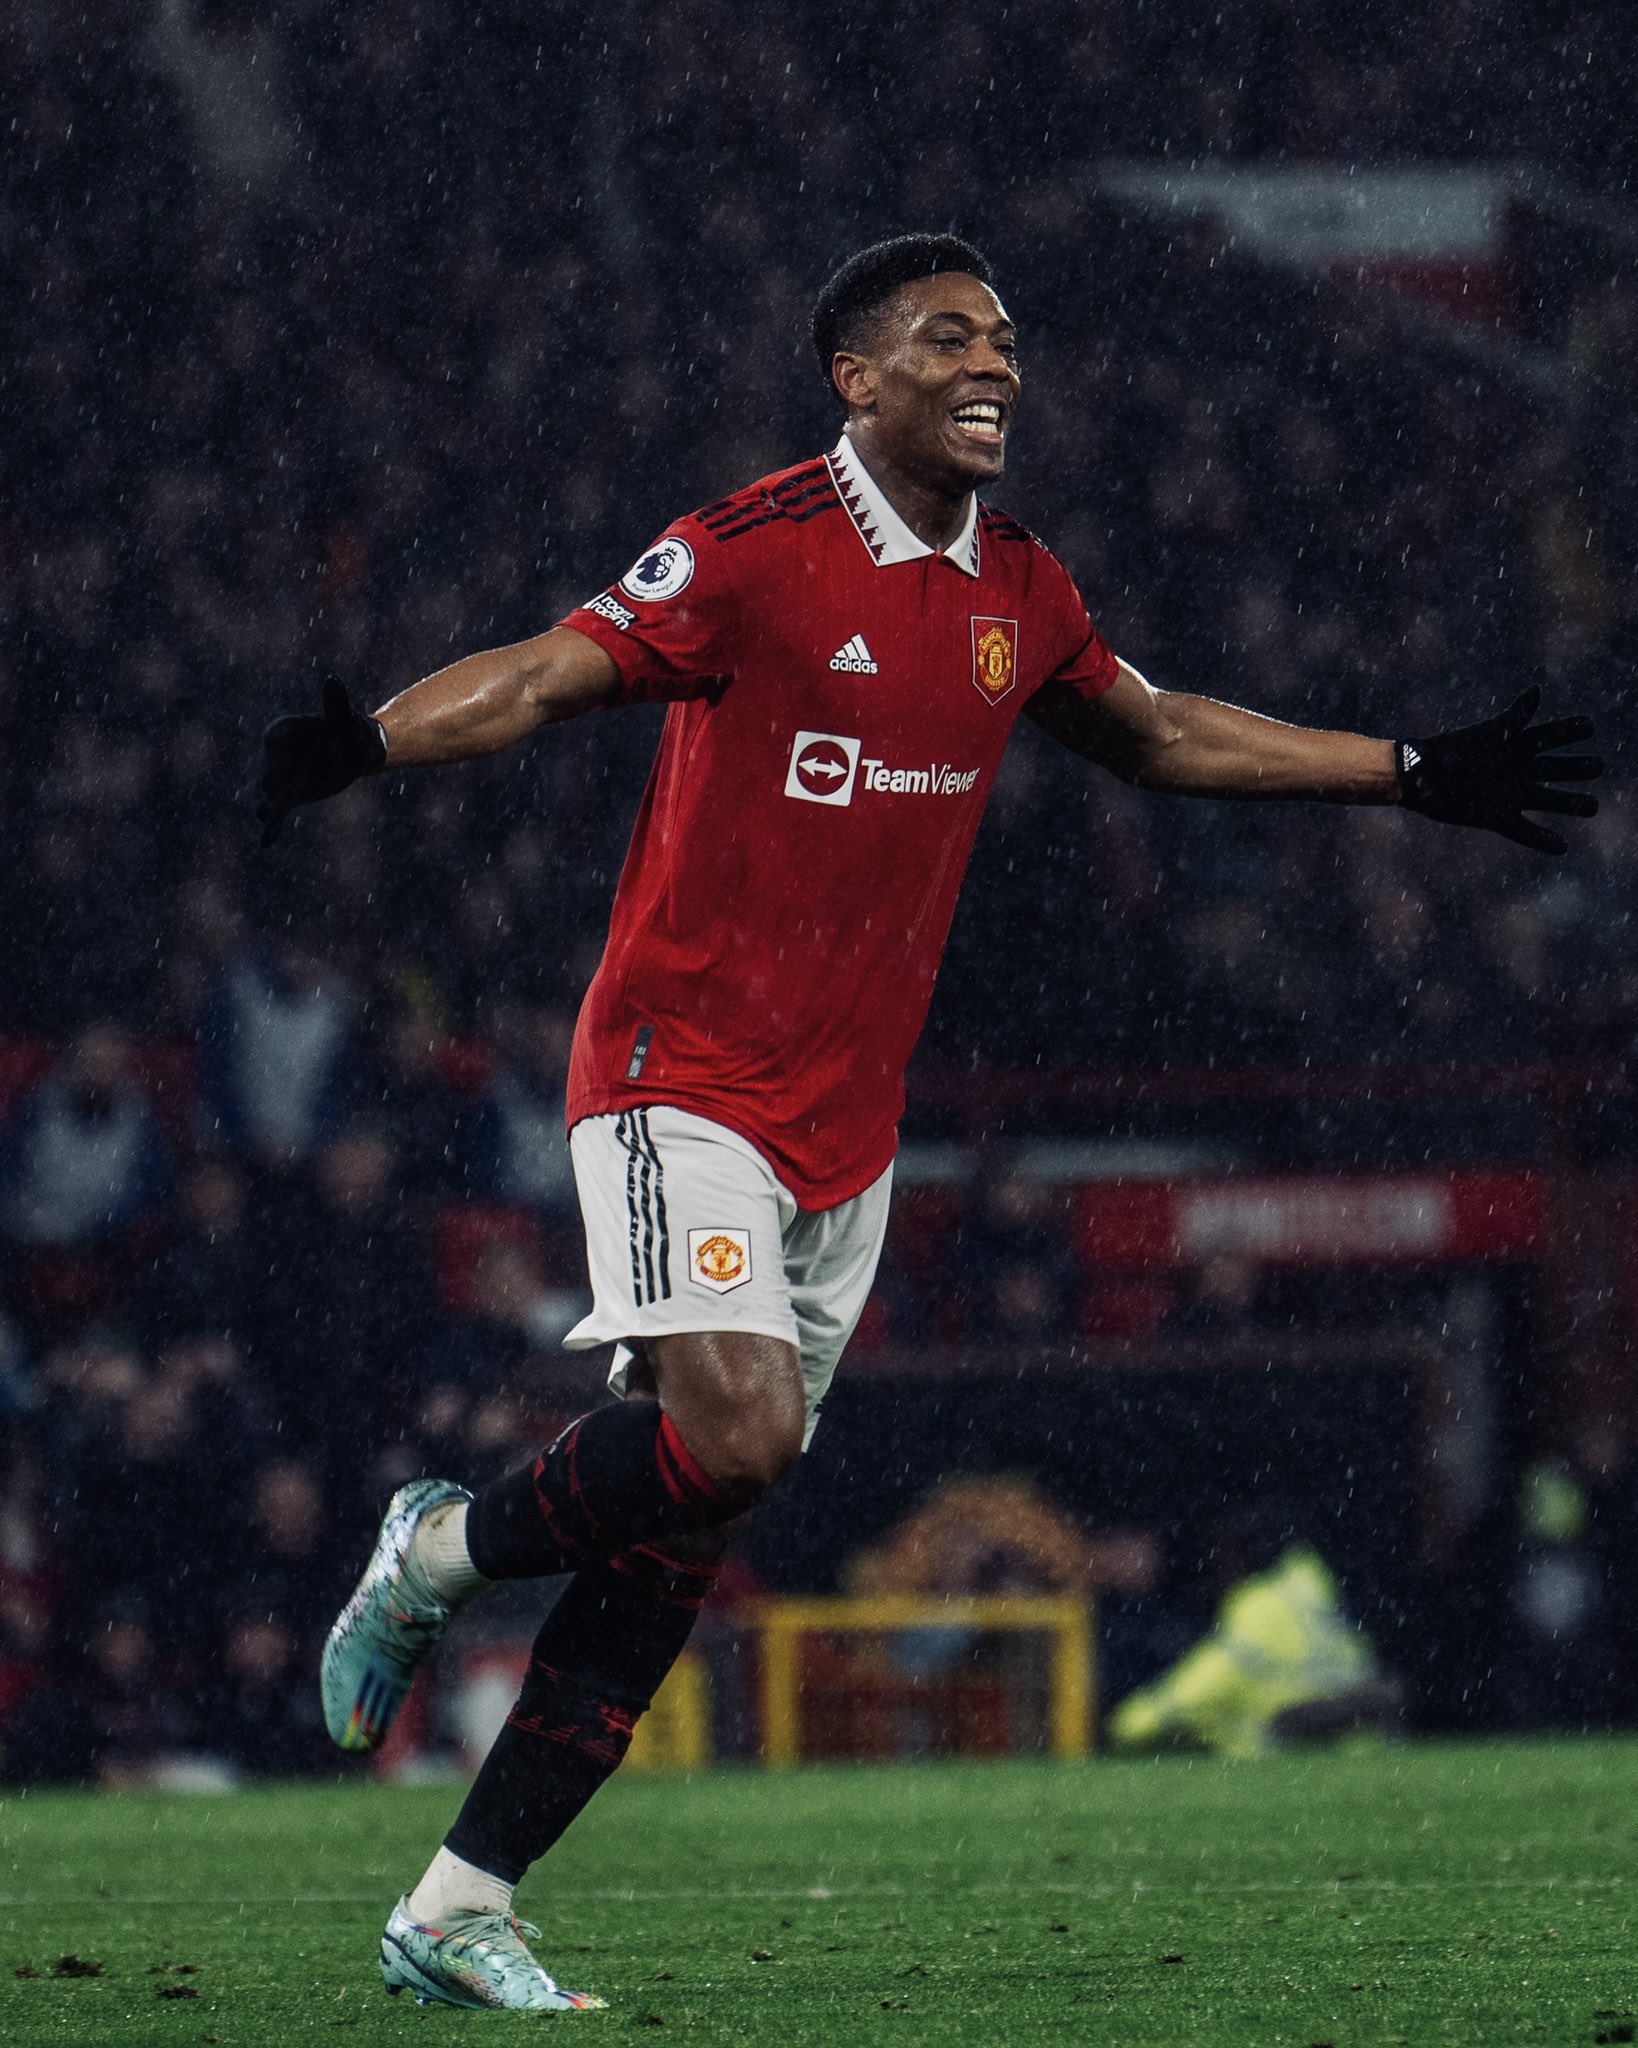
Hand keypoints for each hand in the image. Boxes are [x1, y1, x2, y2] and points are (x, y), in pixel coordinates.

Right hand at [256, 676, 386, 846]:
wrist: (353, 752)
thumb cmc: (349, 729)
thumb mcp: (345, 718)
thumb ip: (336, 703)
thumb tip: (333, 681)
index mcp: (286, 730)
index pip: (276, 737)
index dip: (276, 744)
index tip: (272, 743)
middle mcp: (277, 755)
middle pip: (271, 766)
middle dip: (269, 777)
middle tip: (268, 788)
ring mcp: (281, 777)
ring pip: (272, 793)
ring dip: (268, 805)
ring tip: (264, 816)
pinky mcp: (289, 796)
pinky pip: (279, 811)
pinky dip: (273, 826)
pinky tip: (266, 842)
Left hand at [1396, 686, 1601, 854]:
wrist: (1419, 775)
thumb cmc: (1451, 749)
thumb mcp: (1487, 732)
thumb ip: (1515, 716)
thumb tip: (1536, 692)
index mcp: (1516, 746)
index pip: (1552, 736)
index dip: (1572, 731)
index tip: (1590, 727)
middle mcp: (1519, 769)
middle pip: (1557, 769)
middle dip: (1579, 768)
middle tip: (1596, 767)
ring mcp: (1510, 794)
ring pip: (1549, 800)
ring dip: (1571, 803)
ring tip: (1592, 806)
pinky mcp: (1497, 817)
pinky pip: (1524, 831)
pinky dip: (1542, 840)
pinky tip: (1561, 846)